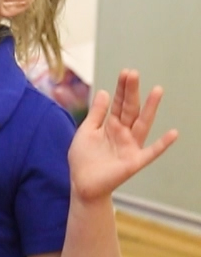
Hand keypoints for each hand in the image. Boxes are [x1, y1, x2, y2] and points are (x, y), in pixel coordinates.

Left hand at [68, 69, 178, 203]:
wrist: (82, 183)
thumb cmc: (84, 158)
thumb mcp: (87, 131)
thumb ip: (96, 113)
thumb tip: (104, 91)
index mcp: (111, 125)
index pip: (119, 103)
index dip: (122, 89)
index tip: (126, 72)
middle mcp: (124, 133)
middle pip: (130, 109)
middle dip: (132, 92)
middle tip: (134, 73)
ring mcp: (131, 146)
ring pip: (142, 124)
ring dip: (150, 108)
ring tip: (157, 90)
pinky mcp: (134, 161)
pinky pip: (151, 152)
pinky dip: (162, 144)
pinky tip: (173, 133)